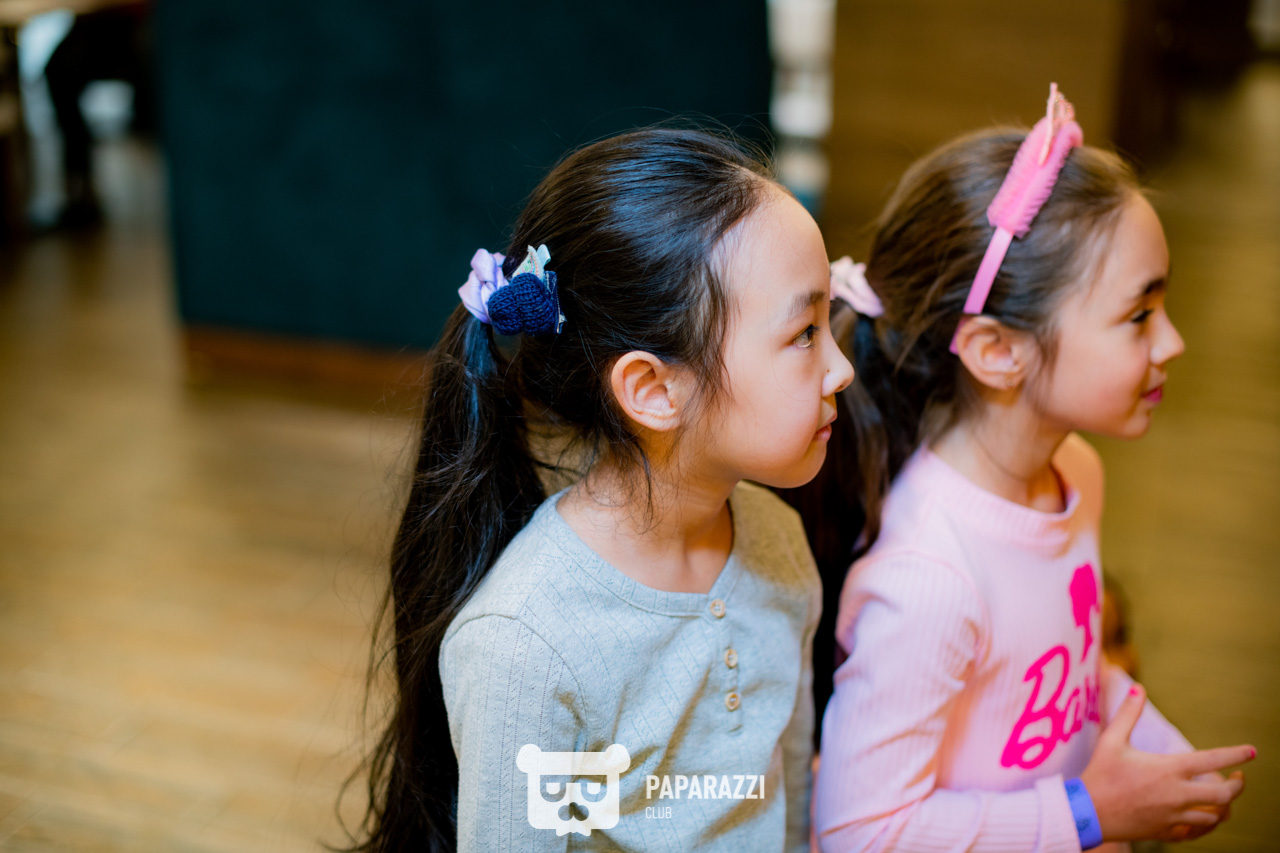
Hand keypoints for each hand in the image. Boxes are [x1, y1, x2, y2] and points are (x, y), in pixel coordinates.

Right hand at [1080, 684, 1254, 842]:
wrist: (1086, 813)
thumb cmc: (1099, 773)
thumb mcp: (1111, 740)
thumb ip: (1128, 714)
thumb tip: (1138, 687)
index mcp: (1167, 770)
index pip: (1212, 760)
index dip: (1236, 754)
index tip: (1251, 751)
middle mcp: (1176, 794)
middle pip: (1224, 795)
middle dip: (1238, 786)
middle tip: (1240, 778)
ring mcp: (1173, 816)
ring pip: (1214, 817)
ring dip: (1224, 807)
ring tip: (1223, 798)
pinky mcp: (1166, 831)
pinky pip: (1196, 833)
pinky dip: (1205, 825)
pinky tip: (1203, 817)